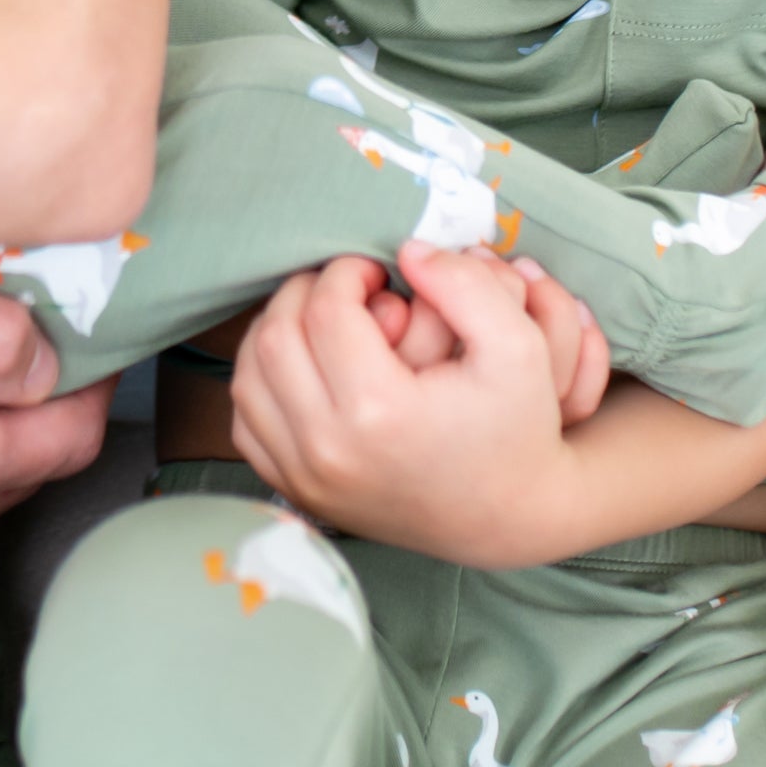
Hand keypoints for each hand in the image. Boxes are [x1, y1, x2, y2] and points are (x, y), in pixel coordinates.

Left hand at [231, 245, 590, 566]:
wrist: (508, 515)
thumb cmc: (516, 426)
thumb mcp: (518, 346)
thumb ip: (467, 285)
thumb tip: (406, 251)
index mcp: (381, 413)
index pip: (326, 311)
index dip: (346, 272)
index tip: (374, 270)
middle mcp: (330, 451)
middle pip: (276, 339)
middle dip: (305, 294)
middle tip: (345, 287)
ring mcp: (306, 478)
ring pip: (249, 378)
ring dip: (277, 332)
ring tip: (322, 318)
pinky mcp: (297, 492)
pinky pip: (247, 423)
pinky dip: (264, 382)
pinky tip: (305, 365)